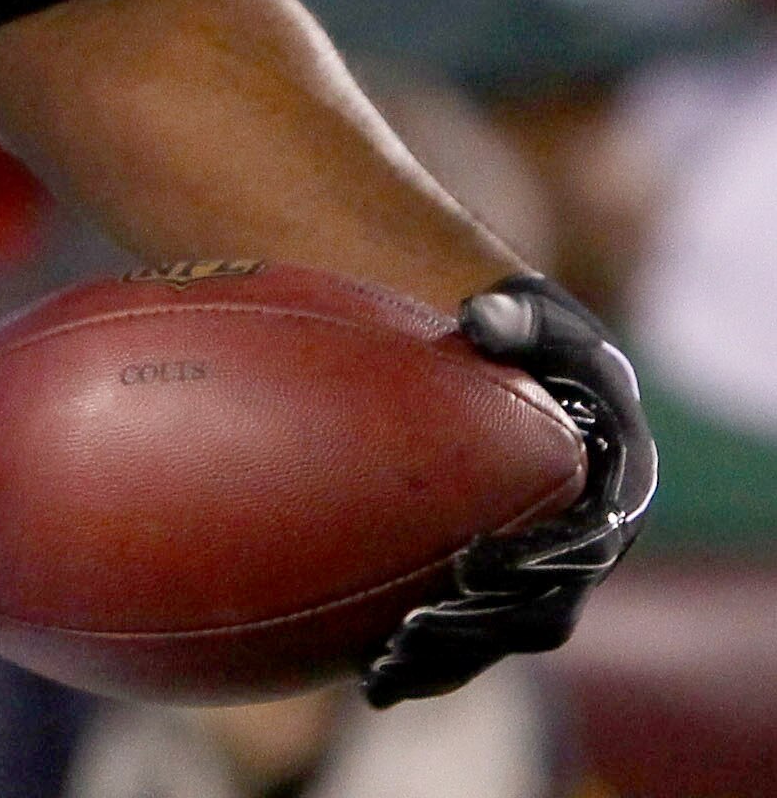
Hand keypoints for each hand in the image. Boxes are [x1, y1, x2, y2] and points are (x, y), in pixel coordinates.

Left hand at [361, 273, 654, 706]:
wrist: (522, 353)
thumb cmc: (530, 331)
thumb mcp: (531, 315)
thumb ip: (516, 314)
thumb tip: (482, 317)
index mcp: (612, 491)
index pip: (581, 547)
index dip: (531, 565)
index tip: (469, 565)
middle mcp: (587, 544)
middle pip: (541, 610)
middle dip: (479, 628)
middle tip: (412, 630)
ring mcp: (547, 568)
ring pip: (503, 632)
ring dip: (449, 655)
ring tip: (382, 666)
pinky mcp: (503, 579)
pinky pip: (473, 627)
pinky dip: (428, 651)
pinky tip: (367, 666)